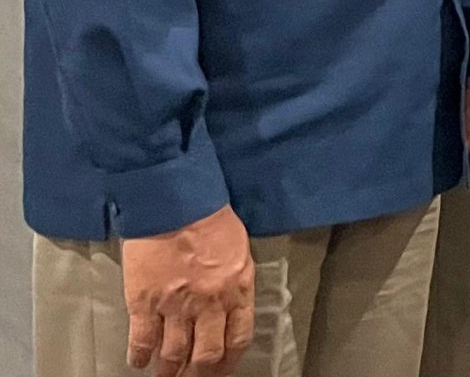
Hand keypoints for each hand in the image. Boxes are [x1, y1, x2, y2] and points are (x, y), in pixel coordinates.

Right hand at [122, 204, 254, 376]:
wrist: (176, 203)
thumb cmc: (210, 220)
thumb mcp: (238, 251)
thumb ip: (235, 282)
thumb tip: (231, 304)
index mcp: (237, 290)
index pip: (238, 338)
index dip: (229, 361)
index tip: (221, 370)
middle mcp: (210, 304)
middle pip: (207, 355)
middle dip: (199, 374)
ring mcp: (177, 306)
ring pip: (174, 354)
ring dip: (168, 370)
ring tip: (164, 375)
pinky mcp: (145, 302)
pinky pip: (142, 340)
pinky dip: (139, 356)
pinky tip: (138, 362)